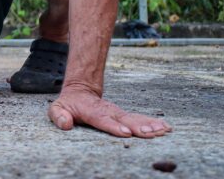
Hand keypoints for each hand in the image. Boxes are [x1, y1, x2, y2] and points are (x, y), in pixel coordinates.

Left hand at [48, 87, 172, 137]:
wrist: (80, 91)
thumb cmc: (69, 104)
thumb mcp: (57, 108)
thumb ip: (59, 116)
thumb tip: (65, 124)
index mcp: (91, 111)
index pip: (102, 119)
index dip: (113, 126)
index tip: (126, 132)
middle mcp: (108, 112)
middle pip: (124, 120)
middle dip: (138, 127)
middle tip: (151, 133)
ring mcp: (117, 113)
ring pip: (135, 119)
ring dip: (150, 125)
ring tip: (163, 130)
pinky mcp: (124, 116)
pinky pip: (140, 119)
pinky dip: (153, 123)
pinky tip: (166, 128)